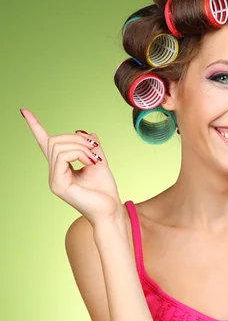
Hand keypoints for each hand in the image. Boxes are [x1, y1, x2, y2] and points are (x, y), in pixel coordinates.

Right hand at [21, 108, 122, 224]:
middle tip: (95, 149)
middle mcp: (54, 173)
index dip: (35, 126)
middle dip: (77, 138)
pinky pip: (62, 156)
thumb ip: (90, 146)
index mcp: (62, 168)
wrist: (110, 210)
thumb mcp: (99, 161)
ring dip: (81, 146)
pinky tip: (91, 163)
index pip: (44, 144)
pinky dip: (79, 154)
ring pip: (58, 146)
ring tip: (95, 159)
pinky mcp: (58, 185)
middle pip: (54, 140)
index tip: (24, 110)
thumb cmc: (105, 191)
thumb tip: (82, 131)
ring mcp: (54, 180)